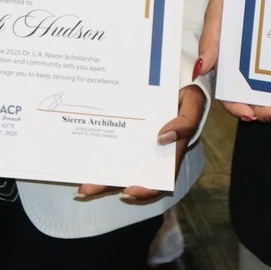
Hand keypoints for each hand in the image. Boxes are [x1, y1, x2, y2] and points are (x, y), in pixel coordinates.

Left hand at [76, 84, 204, 202]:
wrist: (175, 77)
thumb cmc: (186, 93)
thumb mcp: (193, 104)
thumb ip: (186, 122)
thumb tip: (164, 138)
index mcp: (169, 152)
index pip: (158, 180)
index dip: (145, 190)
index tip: (127, 191)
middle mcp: (149, 151)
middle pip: (127, 174)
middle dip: (106, 184)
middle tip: (84, 189)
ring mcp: (134, 141)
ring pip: (114, 161)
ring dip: (96, 171)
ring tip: (77, 179)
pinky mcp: (122, 127)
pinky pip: (108, 140)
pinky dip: (95, 147)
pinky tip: (79, 149)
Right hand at [199, 0, 270, 128]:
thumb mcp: (218, 11)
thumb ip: (210, 38)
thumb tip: (200, 68)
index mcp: (227, 62)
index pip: (228, 92)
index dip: (236, 106)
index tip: (248, 113)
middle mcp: (247, 70)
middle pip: (253, 100)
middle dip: (265, 113)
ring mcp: (269, 67)